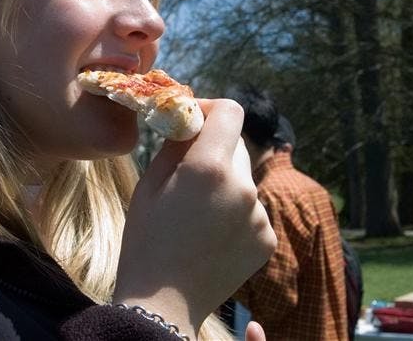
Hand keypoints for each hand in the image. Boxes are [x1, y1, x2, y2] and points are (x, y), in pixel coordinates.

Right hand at [113, 99, 276, 337]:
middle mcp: (244, 187)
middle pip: (236, 145)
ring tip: (196, 213)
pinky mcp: (267, 238)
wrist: (163, 303)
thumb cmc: (146, 240)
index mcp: (210, 167)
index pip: (231, 111)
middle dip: (214, 148)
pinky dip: (234, 212)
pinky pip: (251, 209)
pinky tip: (210, 235)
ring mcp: (259, 215)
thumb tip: (189, 120)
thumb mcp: (149, 184)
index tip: (193, 121)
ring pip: (243, 179)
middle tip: (188, 170)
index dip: (211, 109)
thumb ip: (175, 144)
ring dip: (224, 182)